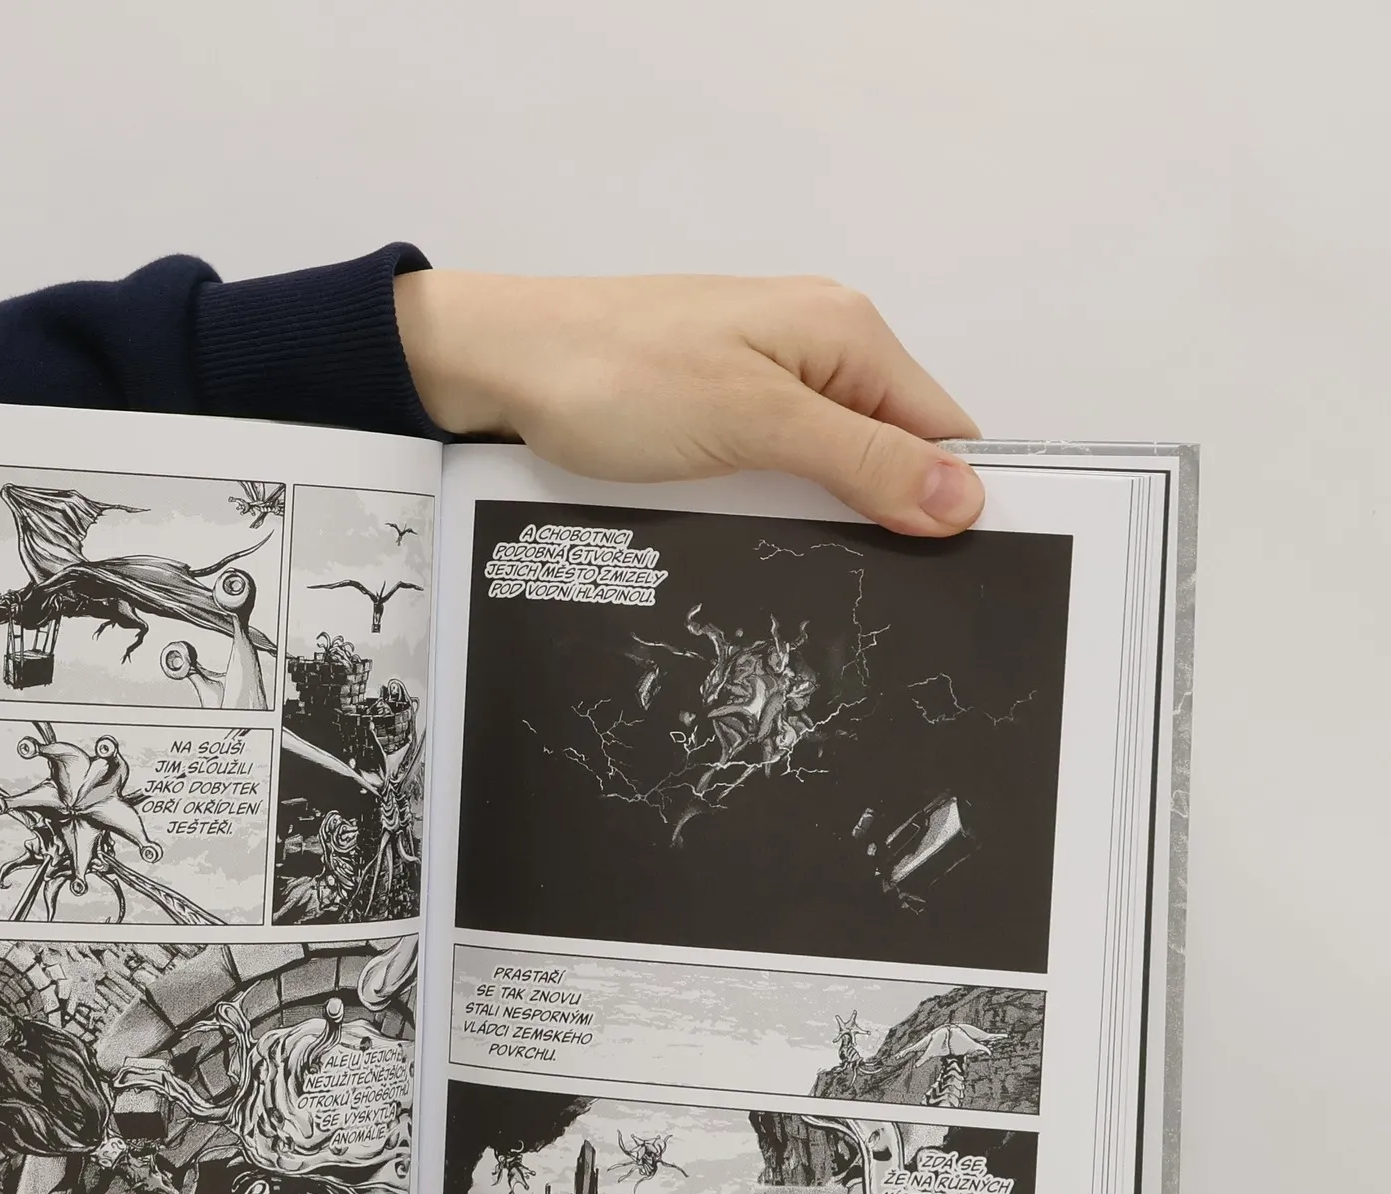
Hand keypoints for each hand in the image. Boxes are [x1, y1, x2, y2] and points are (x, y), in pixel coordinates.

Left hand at [394, 271, 983, 536]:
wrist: (499, 363)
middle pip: (890, 451)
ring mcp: (764, 375)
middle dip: (884, 518)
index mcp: (847, 333)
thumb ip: (861, 460)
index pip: (941, 430)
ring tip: (802, 570)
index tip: (941, 577)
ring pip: (830, 466)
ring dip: (822, 518)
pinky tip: (754, 540)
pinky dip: (773, 505)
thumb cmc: (615, 376)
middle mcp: (817, 345)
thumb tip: (962, 498)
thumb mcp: (756, 424)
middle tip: (865, 592)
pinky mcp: (719, 407)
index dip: (947, 503)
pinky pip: (776, 467)